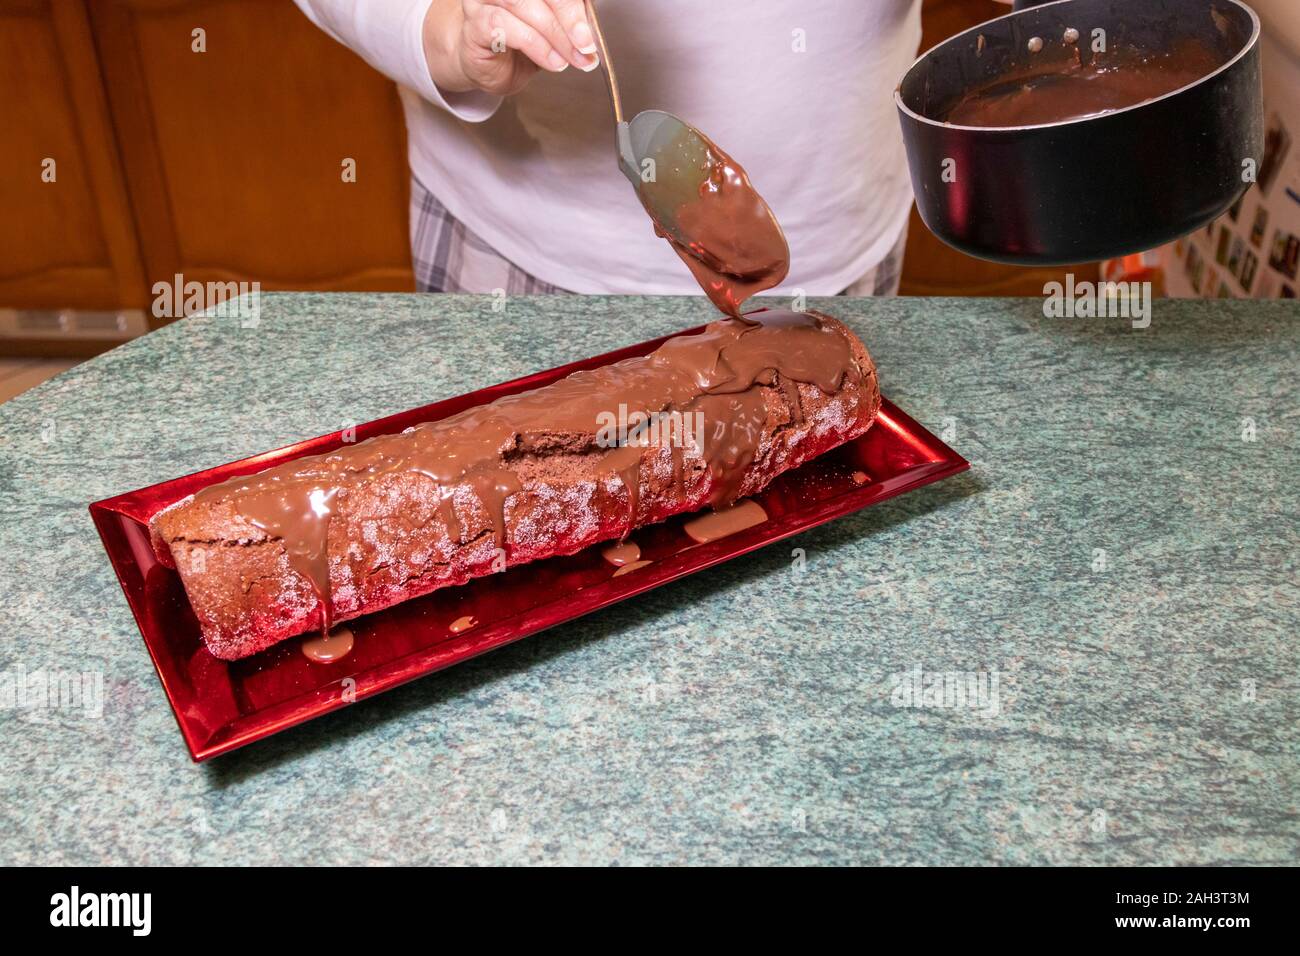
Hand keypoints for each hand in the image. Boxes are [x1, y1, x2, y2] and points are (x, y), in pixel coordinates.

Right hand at [424, 0, 598, 96]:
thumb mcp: (554, 31)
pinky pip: (505, 27)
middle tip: (586, 44)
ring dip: (553, 35)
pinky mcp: (476, 23)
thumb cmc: (520, 44)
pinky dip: (535, 46)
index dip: (576, 4)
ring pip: (522, 4)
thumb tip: (592, 33)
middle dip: (569, 17)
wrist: (488, 67)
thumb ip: (571, 24)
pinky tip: (552, 62)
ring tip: (570, 58)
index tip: (593, 29)